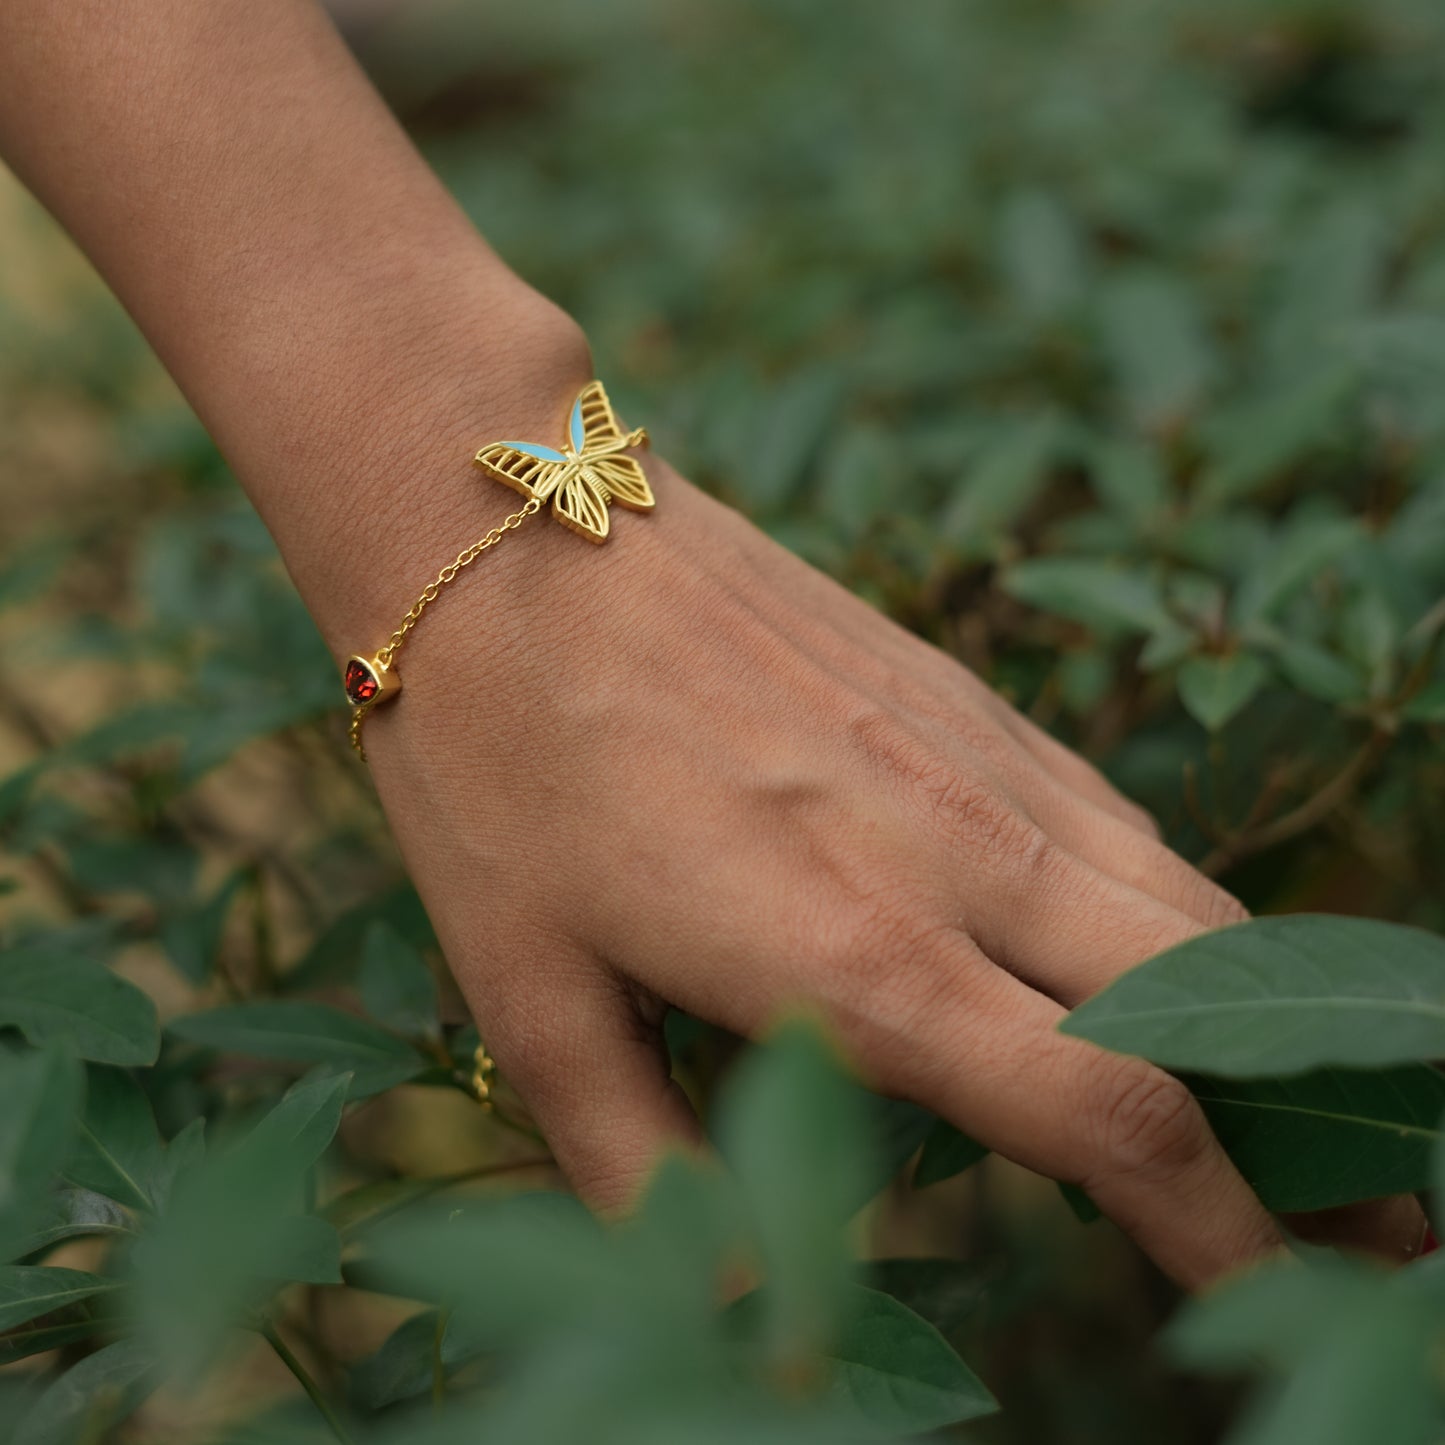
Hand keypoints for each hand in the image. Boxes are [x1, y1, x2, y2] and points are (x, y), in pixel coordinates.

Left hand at [362, 455, 1423, 1288]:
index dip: (1232, 1238)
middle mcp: (959, 850)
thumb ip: (645, 1166)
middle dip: (1323, 1141)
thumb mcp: (531, 996)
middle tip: (1382, 1229)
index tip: (1292, 1302)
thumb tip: (737, 1301)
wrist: (509, 522)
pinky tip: (1163, 963)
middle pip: (1216, 1009)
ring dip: (1269, 1020)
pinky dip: (1182, 919)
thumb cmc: (501, 764)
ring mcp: (978, 755)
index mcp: (858, 954)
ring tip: (1307, 1107)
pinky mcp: (963, 693)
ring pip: (1190, 906)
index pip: (1119, 1120)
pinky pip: (1119, 826)